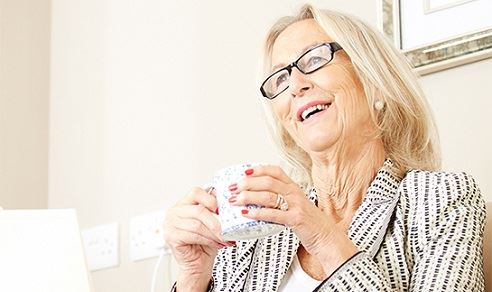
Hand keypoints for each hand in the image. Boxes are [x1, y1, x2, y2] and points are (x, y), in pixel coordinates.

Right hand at [164, 187, 233, 287]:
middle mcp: (175, 211)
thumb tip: (229, 202)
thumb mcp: (212, 223)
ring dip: (214, 233)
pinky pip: (193, 236)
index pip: (196, 192)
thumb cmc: (205, 243)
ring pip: (197, 225)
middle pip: (198, 210)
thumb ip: (216, 211)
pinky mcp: (171, 237)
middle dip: (216, 221)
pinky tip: (216, 243)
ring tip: (224, 239)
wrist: (197, 264)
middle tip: (227, 229)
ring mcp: (170, 224)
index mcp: (184, 203)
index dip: (210, 200)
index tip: (221, 210)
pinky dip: (208, 240)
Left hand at [229, 165, 357, 272]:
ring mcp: (296, 205)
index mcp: (294, 187)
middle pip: (268, 181)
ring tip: (234, 200)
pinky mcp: (296, 220)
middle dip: (247, 183)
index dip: (258, 169)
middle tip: (232, 188)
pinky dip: (257, 213)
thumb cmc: (309, 223)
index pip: (275, 171)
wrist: (327, 238)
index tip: (243, 171)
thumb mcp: (295, 206)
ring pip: (268, 195)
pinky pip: (274, 214)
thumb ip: (280, 199)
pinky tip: (246, 214)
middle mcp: (295, 193)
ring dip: (248, 197)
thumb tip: (256, 197)